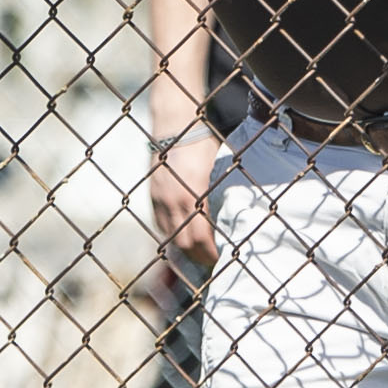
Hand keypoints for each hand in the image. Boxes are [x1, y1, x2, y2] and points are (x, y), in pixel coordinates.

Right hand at [146, 123, 219, 273]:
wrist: (174, 127)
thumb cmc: (202, 146)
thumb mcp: (218, 170)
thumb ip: (220, 195)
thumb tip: (235, 216)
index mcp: (194, 195)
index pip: (202, 237)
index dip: (211, 252)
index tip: (220, 257)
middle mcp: (174, 201)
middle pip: (185, 243)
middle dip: (198, 256)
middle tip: (211, 260)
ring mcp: (160, 199)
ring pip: (171, 235)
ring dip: (184, 247)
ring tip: (197, 252)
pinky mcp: (152, 196)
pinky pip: (160, 224)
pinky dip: (171, 233)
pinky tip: (181, 235)